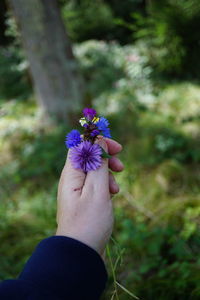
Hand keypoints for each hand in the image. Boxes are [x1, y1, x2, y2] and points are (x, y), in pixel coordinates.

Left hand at [56, 137, 122, 255]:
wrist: (80, 253)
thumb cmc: (89, 221)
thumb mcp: (98, 190)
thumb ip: (98, 164)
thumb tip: (98, 141)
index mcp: (71, 174)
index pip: (81, 146)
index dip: (99, 143)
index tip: (117, 148)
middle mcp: (71, 180)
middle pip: (89, 158)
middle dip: (107, 160)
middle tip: (121, 167)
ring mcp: (77, 191)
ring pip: (94, 172)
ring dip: (108, 175)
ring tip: (115, 190)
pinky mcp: (83, 201)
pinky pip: (95, 186)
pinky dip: (105, 187)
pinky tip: (112, 197)